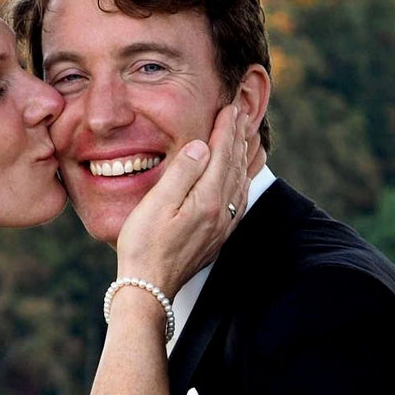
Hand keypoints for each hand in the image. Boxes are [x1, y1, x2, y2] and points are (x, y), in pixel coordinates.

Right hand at [116, 104, 249, 296]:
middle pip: (235, 165)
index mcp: (206, 200)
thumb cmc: (143, 246)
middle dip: (239, 136)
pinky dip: (245, 180)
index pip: (221, 155)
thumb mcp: (156, 205)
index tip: (229, 108)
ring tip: (251, 135)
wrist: (149, 287)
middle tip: (243, 112)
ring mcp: (221, 225)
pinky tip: (244, 176)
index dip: (226, 129)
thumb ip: (181, 173)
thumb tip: (200, 146)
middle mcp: (221, 212)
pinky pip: (240, 200)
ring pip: (241, 181)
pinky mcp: (217, 236)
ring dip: (246, 155)